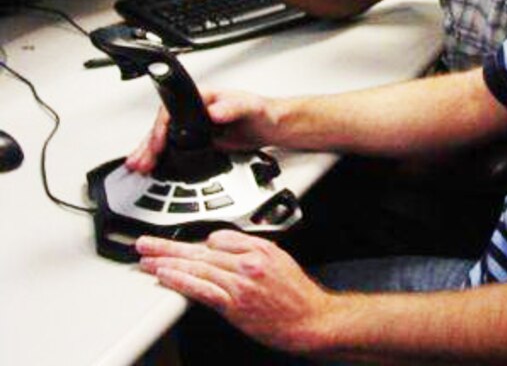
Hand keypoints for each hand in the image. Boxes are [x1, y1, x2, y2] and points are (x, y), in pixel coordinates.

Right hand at [125, 89, 278, 173]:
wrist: (273, 127)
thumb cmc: (263, 112)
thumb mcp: (251, 107)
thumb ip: (233, 108)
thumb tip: (214, 111)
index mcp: (204, 97)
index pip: (174, 110)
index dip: (162, 127)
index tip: (158, 143)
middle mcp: (196, 111)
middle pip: (164, 126)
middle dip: (150, 144)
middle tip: (142, 160)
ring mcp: (195, 127)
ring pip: (165, 138)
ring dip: (150, 152)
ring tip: (138, 166)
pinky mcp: (199, 142)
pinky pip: (174, 149)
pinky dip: (162, 158)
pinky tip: (152, 167)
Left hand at [137, 230, 333, 353]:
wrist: (310, 320)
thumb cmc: (297, 295)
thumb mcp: (280, 260)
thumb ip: (253, 250)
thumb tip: (225, 248)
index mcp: (260, 249)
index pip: (218, 237)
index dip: (196, 243)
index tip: (181, 245)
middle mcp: (248, 263)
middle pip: (200, 250)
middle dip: (169, 246)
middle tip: (146, 243)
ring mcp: (240, 284)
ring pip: (196, 268)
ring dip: (167, 263)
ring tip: (146, 260)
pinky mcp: (234, 305)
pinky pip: (202, 289)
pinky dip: (181, 281)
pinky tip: (165, 277)